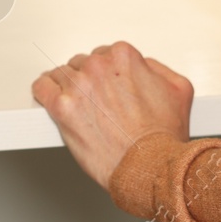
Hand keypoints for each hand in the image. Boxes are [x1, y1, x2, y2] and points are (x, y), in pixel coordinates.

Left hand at [31, 41, 193, 189]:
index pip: (105, 55)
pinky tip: (50, 98)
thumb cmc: (163, 136)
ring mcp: (78, 86)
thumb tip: (144, 66)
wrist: (150, 166)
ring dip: (68, 87)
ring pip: (62, 75)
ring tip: (77, 104)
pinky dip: (44, 91)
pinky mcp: (62, 107)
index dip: (109, 74)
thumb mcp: (178, 90)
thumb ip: (157, 69)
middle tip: (98, 102)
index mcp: (123, 57)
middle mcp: (98, 67)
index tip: (109, 87)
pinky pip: (42, 87)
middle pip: (83, 64)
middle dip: (89, 81)